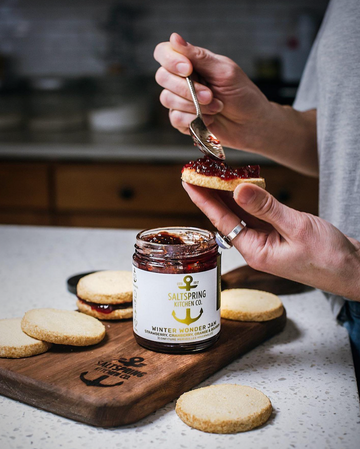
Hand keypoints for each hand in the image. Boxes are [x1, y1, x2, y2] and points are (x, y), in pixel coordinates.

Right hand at [154, 33, 271, 150]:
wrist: (251, 124)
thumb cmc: (242, 95)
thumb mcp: (224, 71)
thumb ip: (199, 57)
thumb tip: (174, 37)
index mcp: (191, 63)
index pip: (164, 53)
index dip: (170, 60)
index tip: (188, 69)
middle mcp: (182, 80)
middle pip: (162, 77)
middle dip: (187, 89)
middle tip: (210, 95)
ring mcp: (180, 101)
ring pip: (167, 99)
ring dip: (194, 106)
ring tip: (216, 108)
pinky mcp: (183, 120)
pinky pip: (175, 118)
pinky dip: (193, 120)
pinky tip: (209, 120)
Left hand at [183, 182, 359, 301]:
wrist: (352, 270)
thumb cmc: (329, 257)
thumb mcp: (297, 228)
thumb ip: (267, 208)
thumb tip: (238, 190)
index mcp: (255, 251)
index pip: (221, 221)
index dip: (203, 199)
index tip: (188, 180)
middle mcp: (256, 246)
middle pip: (226, 217)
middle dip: (210, 194)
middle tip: (196, 171)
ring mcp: (266, 241)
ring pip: (240, 214)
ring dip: (227, 194)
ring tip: (212, 174)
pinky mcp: (277, 235)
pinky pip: (256, 214)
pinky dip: (247, 199)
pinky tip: (240, 186)